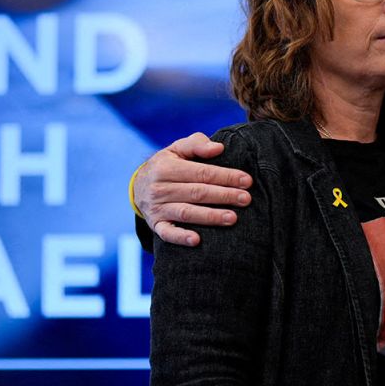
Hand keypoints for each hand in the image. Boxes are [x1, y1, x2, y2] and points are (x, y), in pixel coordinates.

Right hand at [132, 133, 252, 246]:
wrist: (137, 187)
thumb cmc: (166, 165)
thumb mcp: (176, 149)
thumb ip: (196, 145)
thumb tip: (218, 148)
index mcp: (166, 167)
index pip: (201, 172)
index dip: (225, 176)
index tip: (246, 181)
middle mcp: (160, 188)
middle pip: (197, 193)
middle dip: (224, 195)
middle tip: (246, 199)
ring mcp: (157, 208)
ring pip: (186, 212)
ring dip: (210, 216)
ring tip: (232, 218)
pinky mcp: (156, 225)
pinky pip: (168, 233)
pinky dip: (181, 237)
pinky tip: (197, 240)